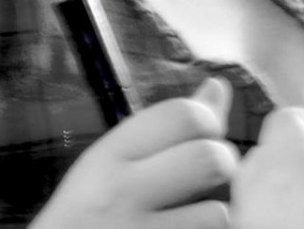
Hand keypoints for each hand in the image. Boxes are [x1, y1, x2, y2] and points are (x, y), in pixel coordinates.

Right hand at [31, 78, 237, 228]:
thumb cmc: (82, 217)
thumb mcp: (108, 165)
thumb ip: (162, 129)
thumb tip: (216, 87)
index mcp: (107, 157)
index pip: (183, 116)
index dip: (208, 121)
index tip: (203, 135)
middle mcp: (119, 194)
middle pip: (209, 158)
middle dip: (221, 165)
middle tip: (208, 177)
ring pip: (216, 212)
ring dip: (211, 214)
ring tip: (189, 215)